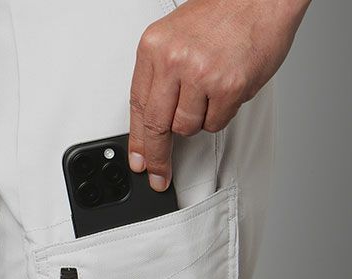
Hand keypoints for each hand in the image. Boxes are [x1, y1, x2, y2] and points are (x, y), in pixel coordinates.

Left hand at [128, 0, 310, 190]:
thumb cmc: (220, 16)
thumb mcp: (173, 39)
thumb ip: (159, 79)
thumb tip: (150, 124)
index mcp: (154, 47)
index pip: (138, 107)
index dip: (138, 141)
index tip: (138, 161)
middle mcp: (174, 59)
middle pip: (157, 126)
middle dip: (157, 156)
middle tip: (159, 174)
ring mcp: (201, 73)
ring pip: (187, 127)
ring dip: (197, 120)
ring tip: (209, 91)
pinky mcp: (229, 86)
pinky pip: (215, 123)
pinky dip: (220, 114)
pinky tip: (225, 89)